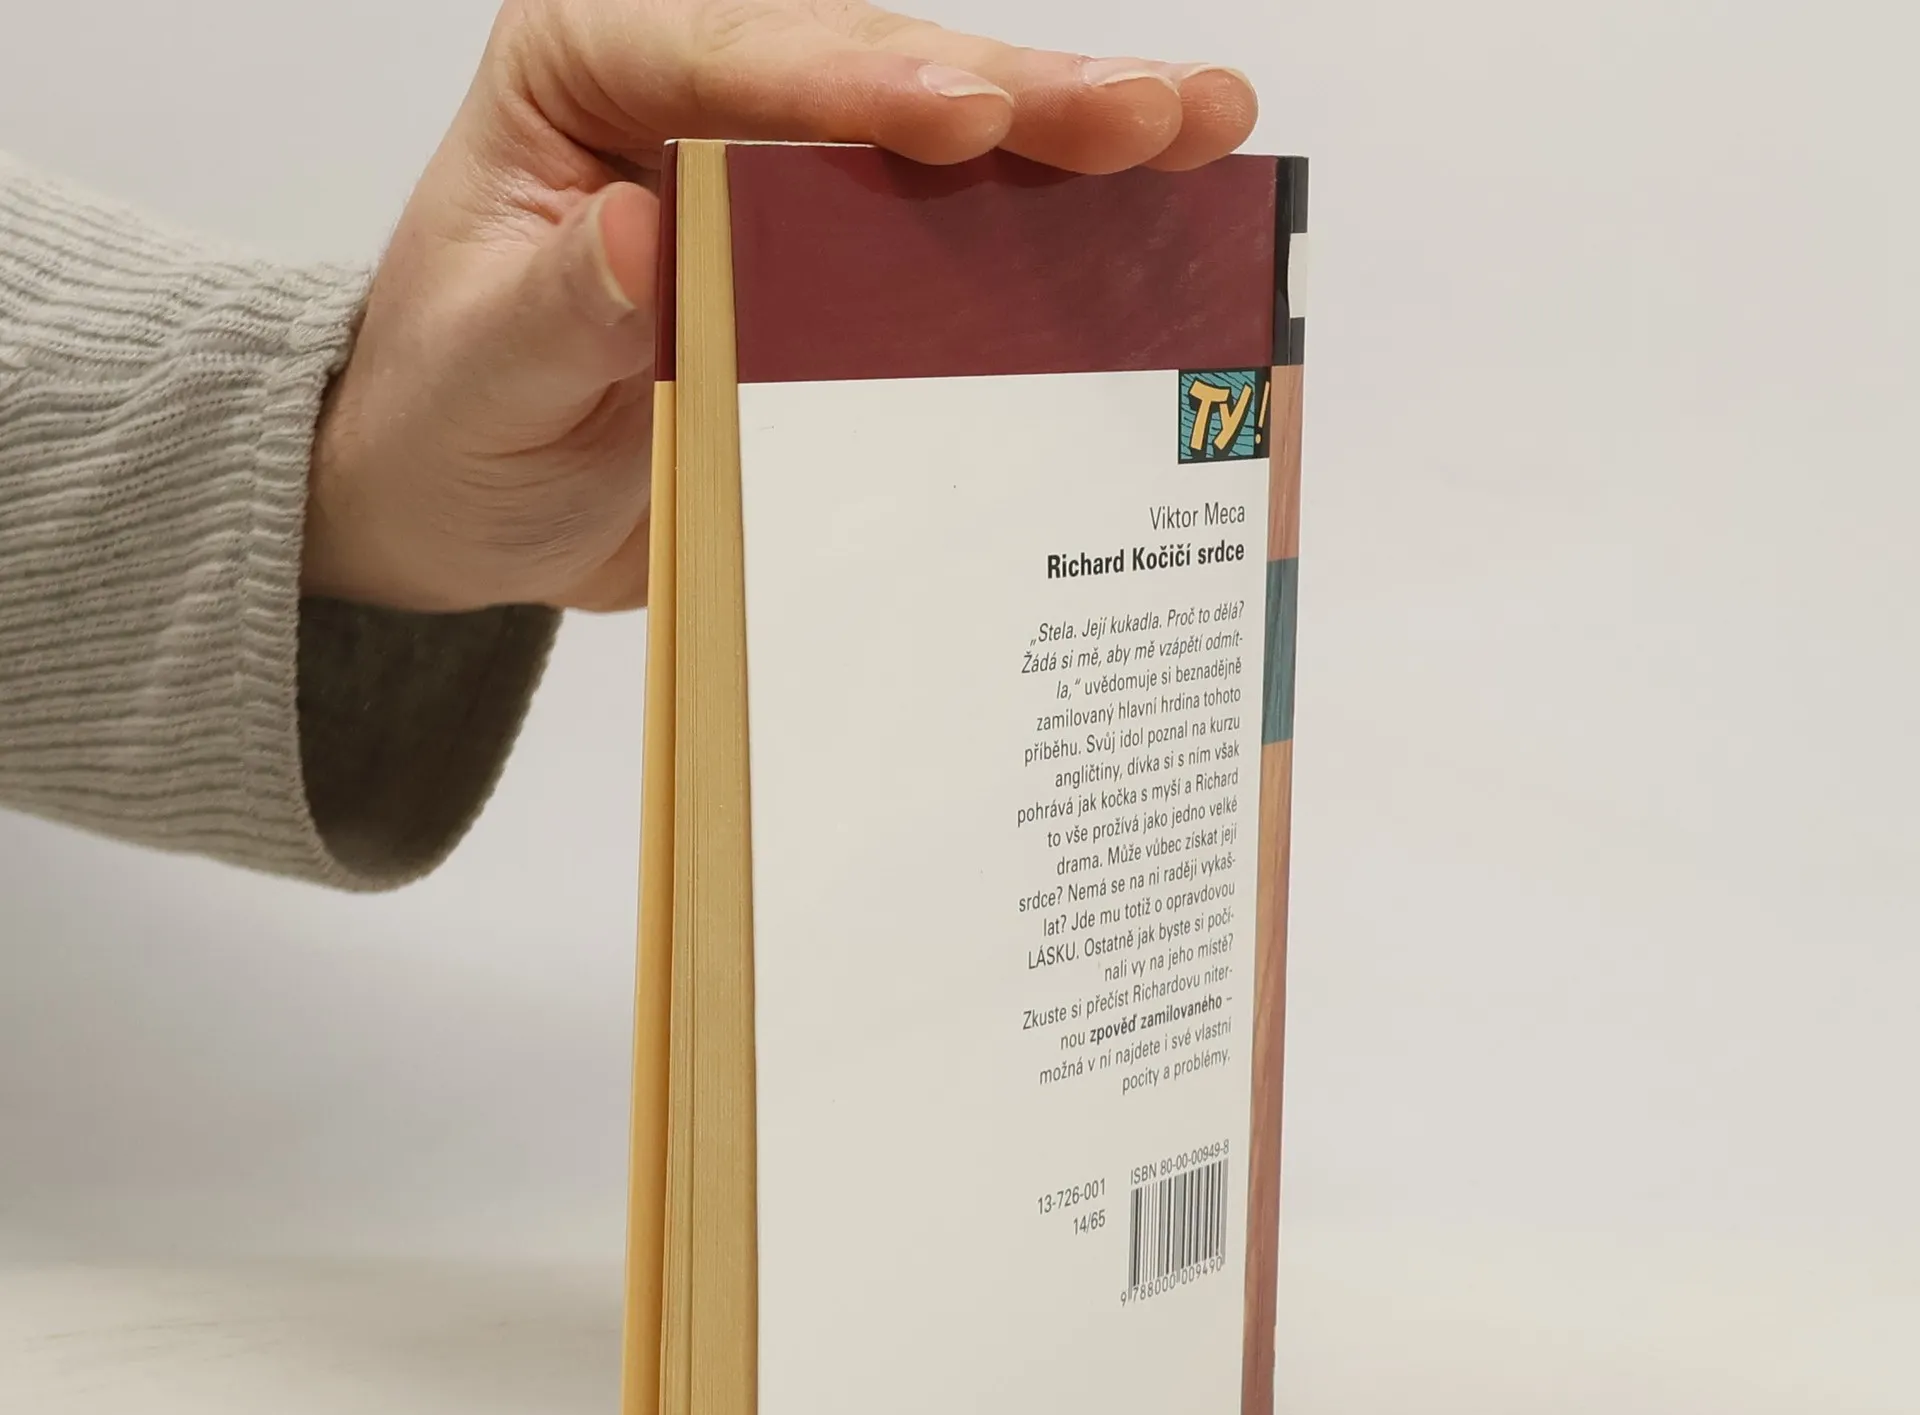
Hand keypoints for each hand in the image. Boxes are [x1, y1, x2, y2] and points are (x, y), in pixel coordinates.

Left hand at [300, 0, 1258, 613]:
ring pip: (937, 138)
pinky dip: (1044, 231)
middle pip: (868, 71)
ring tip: (1200, 129)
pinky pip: (946, 236)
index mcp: (586, 68)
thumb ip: (561, 307)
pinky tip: (1149, 213)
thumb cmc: (445, 421)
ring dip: (1069, 139)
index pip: (723, 56)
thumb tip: (643, 231)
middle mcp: (695, 93)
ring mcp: (778, 173)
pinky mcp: (830, 262)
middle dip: (1017, 93)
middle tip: (1154, 112)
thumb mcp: (481, 372)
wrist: (464, 500)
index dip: (851, 83)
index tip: (965, 114)